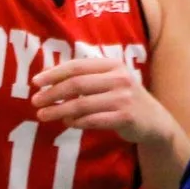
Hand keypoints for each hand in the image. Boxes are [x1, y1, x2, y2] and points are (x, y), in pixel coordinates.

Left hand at [32, 56, 178, 145]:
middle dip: (52, 93)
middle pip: (76, 84)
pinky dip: (76, 122)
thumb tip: (48, 79)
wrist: (154, 121)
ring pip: (82, 104)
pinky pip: (92, 120)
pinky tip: (67, 123)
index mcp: (112, 65)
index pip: (77, 66)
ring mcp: (123, 98)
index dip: (54, 73)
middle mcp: (119, 78)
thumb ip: (85, 78)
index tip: (36, 82)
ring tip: (43, 114)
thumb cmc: (124, 98)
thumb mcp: (109, 81)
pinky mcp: (125, 117)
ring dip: (59, 110)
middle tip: (35, 101)